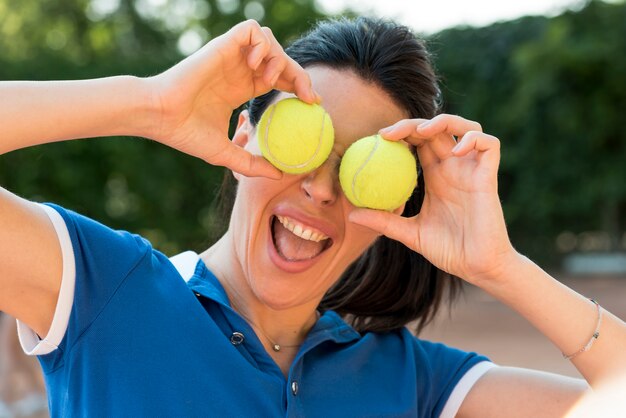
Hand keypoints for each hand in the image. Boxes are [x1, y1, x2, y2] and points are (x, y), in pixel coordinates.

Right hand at [146, 20, 318, 177]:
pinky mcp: (222, 46)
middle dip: (300, 75)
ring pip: (270, 40)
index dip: (298, 87)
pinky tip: (257, 67)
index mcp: (240, 89)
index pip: (278, 79)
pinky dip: (263, 44)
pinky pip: (252, 30)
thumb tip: (279, 175)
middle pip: (280, 59)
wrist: (160, 116)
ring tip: (270, 81)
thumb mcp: (226, 154)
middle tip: (307, 96)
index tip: (311, 103)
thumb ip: (252, 163)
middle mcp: (238, 70)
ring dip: (280, 58)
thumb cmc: (186, 134)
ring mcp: (231, 56)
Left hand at [348, 114, 516, 284]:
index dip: (401, 134)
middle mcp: (454, 168)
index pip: (419, 143)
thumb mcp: (409, 233)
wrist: (478, 267)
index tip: (378, 138)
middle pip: (436, 130)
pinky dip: (472, 139)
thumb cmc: (448, 251)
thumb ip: (384, 222)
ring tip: (422, 132)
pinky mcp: (489, 176)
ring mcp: (472, 169)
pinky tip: (455, 151)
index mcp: (436, 176)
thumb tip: (351, 216)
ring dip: (444, 122)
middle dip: (413, 125)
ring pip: (466, 127)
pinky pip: (489, 145)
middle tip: (388, 134)